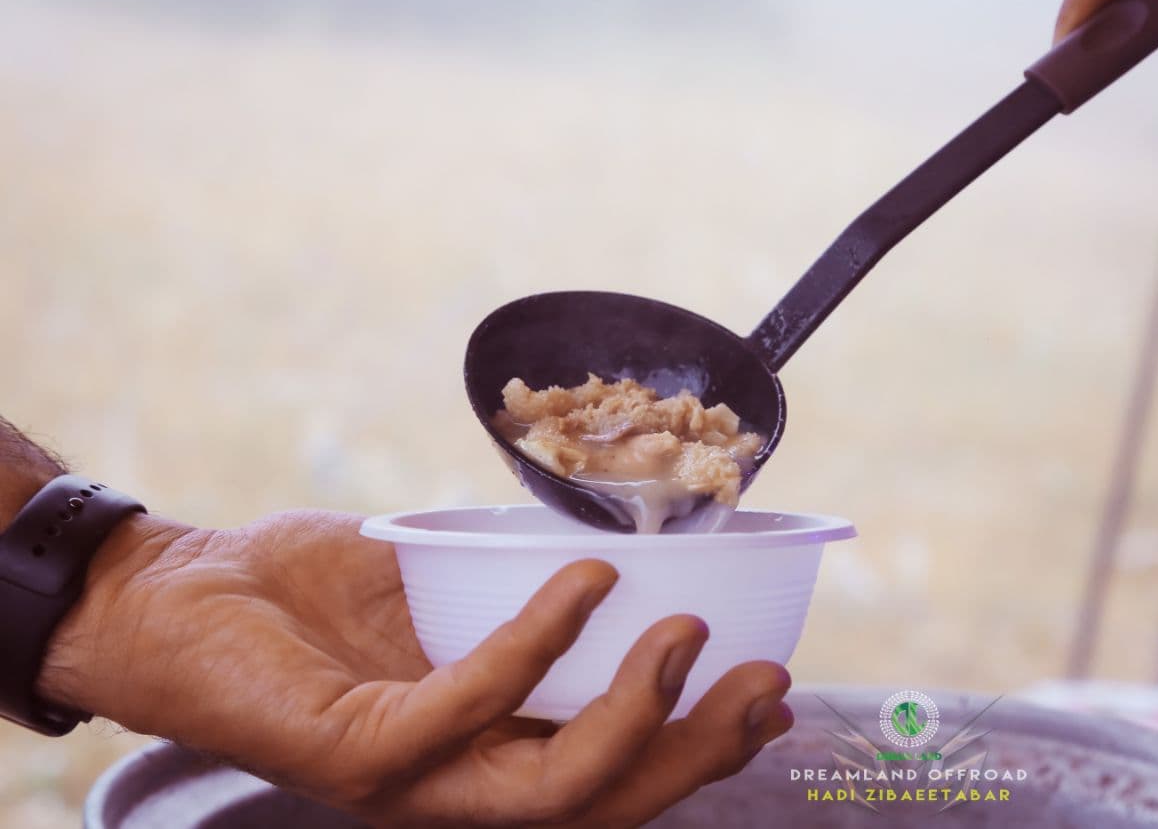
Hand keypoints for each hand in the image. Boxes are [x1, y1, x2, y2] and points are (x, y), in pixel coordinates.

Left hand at [34, 510, 793, 826]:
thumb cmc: (302, 596)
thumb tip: (610, 565)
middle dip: (696, 753)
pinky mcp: (358, 750)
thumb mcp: (434, 594)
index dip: (697, 750)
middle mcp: (454, 786)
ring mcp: (408, 779)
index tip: (770, 695)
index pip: (608, 778)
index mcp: (479, 755)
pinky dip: (539, 643)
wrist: (174, 596)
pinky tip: (585, 580)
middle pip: (603, 804)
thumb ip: (512, 603)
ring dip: (634, 713)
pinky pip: (470, 702)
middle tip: (767, 685)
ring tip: (686, 632)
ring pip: (553, 787)